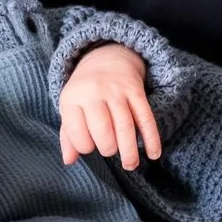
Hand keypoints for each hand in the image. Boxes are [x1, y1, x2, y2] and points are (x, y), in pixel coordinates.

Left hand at [59, 43, 161, 170]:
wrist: (106, 56)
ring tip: (130, 165)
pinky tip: (154, 154)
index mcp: (72, 98)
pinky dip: (151, 138)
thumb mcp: (70, 107)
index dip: (84, 145)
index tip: (89, 147)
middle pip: (103, 130)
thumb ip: (68, 134)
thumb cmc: (85, 91)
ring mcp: (116, 90)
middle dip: (108, 148)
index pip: (76, 131)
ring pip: (125, 126)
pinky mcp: (135, 90)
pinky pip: (145, 117)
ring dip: (129, 150)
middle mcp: (94, 92)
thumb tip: (69, 161)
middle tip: (110, 151)